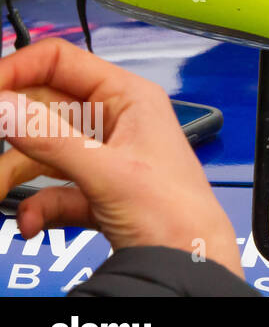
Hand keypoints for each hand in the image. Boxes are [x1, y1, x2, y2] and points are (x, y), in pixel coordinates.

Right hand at [0, 38, 242, 277]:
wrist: (193, 263)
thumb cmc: (176, 212)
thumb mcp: (105, 171)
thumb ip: (49, 138)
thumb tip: (4, 104)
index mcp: (128, 97)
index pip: (61, 62)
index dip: (17, 71)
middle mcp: (115, 120)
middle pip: (42, 108)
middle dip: (9, 130)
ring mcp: (104, 156)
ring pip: (41, 152)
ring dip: (13, 174)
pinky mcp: (96, 191)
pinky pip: (51, 190)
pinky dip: (36, 207)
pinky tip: (31, 223)